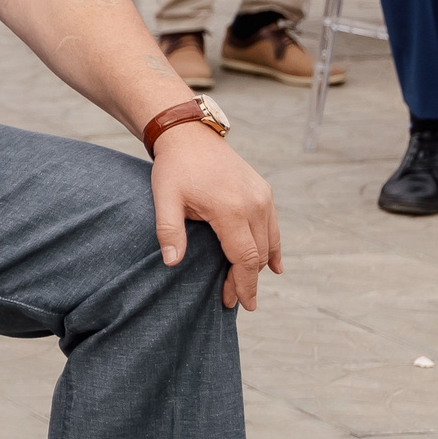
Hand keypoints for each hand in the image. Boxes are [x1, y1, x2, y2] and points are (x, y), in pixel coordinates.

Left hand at [150, 124, 280, 310]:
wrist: (189, 135)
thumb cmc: (174, 167)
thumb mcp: (164, 198)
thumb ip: (168, 231)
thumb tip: (172, 263)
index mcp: (231, 209)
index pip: (244, 258)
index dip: (242, 284)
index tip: (239, 303)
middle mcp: (254, 204)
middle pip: (258, 254)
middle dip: (247, 280)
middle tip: (234, 300)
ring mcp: (263, 197)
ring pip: (268, 242)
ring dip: (259, 266)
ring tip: (246, 286)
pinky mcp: (264, 192)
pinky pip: (273, 227)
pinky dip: (273, 248)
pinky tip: (273, 266)